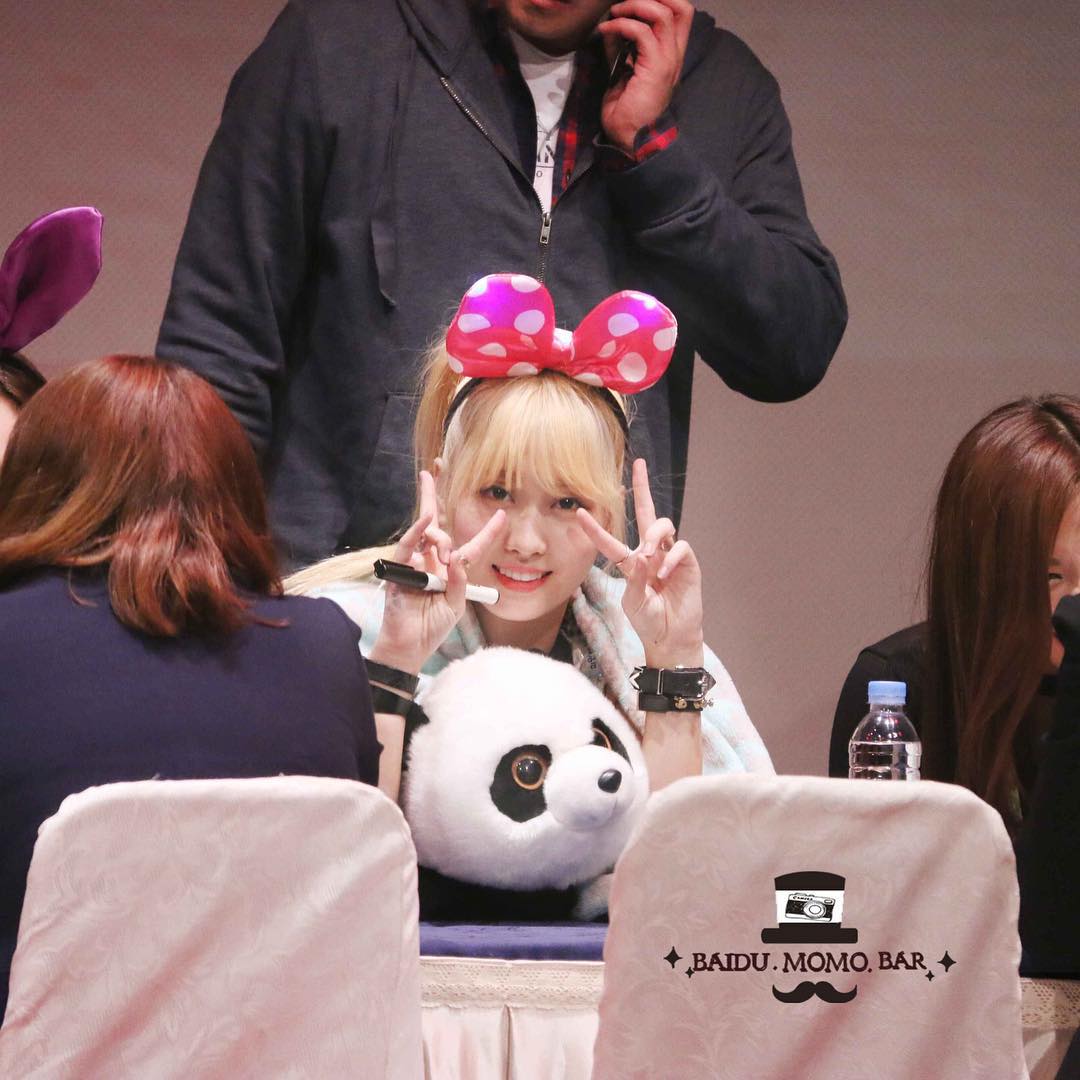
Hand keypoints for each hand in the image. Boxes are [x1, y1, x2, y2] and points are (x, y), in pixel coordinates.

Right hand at [369, 470, 505, 673]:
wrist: (409, 646)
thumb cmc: (432, 628)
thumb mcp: (456, 606)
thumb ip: (460, 582)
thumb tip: (457, 558)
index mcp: (451, 571)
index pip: (472, 546)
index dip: (487, 530)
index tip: (502, 513)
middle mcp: (432, 561)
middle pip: (436, 523)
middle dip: (434, 495)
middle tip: (435, 467)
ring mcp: (414, 563)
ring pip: (427, 534)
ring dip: (437, 536)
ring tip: (443, 555)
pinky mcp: (398, 570)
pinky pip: (407, 547)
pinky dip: (416, 533)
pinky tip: (424, 520)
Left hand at [577, 458, 703, 668]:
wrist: (671, 638)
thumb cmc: (649, 621)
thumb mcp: (633, 602)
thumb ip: (634, 579)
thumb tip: (640, 557)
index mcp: (632, 563)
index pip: (611, 540)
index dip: (596, 528)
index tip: (580, 512)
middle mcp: (651, 554)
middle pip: (646, 513)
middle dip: (642, 488)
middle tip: (638, 464)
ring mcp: (670, 556)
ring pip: (663, 525)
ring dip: (655, 535)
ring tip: (650, 554)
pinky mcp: (688, 564)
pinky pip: (681, 547)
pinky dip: (671, 558)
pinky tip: (665, 575)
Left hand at [597, 0, 692, 154]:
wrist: (631, 138)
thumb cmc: (627, 110)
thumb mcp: (623, 70)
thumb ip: (622, 47)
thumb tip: (612, 27)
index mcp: (671, 54)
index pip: (681, 13)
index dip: (662, 0)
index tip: (635, 4)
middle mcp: (674, 54)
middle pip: (680, 6)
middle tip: (626, 5)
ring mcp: (667, 60)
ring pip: (662, 13)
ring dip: (635, 6)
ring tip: (615, 13)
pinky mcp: (654, 68)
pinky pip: (641, 33)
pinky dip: (621, 25)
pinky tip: (607, 29)